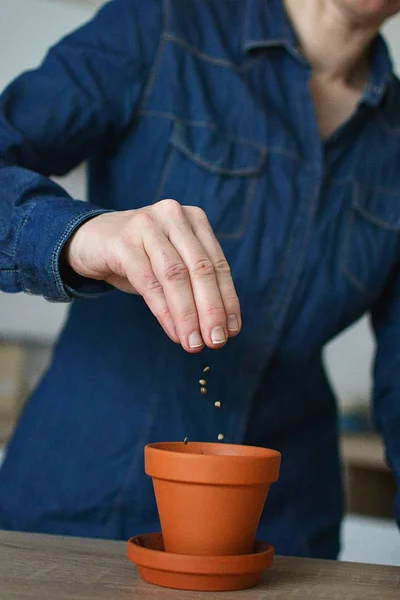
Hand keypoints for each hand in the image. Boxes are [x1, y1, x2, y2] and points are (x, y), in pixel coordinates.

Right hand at [63, 200, 240, 351]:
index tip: (233, 330)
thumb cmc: (138, 257)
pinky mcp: (123, 242)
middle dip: (211, 310)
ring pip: (176, 276)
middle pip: (200, 269)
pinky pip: (149, 282)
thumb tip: (218, 327)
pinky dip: (164, 311)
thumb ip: (194, 286)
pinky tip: (174, 332)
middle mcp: (174, 216)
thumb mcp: (171, 264)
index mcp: (194, 219)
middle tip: (216, 341)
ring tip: (194, 343)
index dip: (228, 299)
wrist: (89, 240)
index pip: (218, 264)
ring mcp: (147, 225)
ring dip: (188, 315)